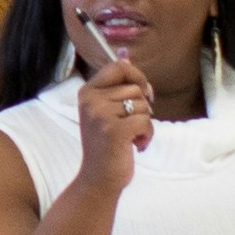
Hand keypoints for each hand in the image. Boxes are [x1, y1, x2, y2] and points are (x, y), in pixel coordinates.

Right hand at [73, 52, 154, 196]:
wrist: (99, 179)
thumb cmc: (107, 145)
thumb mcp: (106, 111)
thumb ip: (116, 86)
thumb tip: (127, 56)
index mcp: (87, 92)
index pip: (119, 67)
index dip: (137, 77)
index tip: (142, 94)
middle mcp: (91, 100)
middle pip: (135, 87)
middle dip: (142, 107)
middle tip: (131, 125)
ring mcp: (100, 115)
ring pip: (142, 105)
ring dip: (144, 123)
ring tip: (131, 137)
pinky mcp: (114, 131)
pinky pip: (145, 121)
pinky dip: (147, 135)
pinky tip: (136, 146)